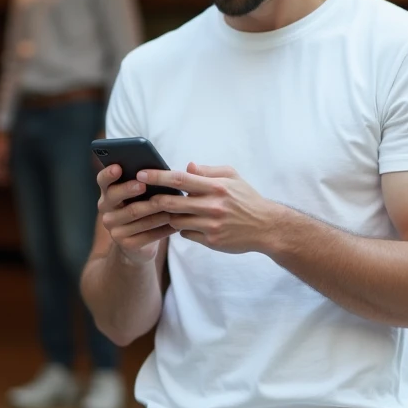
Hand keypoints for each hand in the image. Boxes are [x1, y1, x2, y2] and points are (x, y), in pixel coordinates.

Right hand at [97, 164, 171, 263]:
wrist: (139, 244)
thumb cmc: (144, 208)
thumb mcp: (141, 195)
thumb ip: (146, 181)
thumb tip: (165, 169)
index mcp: (108, 193)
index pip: (103, 180)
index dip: (108, 173)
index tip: (118, 167)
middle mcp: (106, 210)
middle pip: (115, 196)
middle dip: (129, 189)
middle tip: (143, 185)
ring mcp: (114, 229)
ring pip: (134, 214)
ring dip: (155, 208)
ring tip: (172, 203)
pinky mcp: (126, 244)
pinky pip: (146, 234)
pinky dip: (163, 228)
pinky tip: (176, 223)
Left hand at [139, 163, 280, 254]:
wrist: (266, 227)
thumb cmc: (247, 198)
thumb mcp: (232, 177)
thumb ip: (209, 171)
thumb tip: (187, 166)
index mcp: (217, 187)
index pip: (180, 179)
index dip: (158, 176)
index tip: (141, 174)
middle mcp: (213, 206)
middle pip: (172, 203)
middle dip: (153, 199)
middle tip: (142, 197)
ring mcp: (211, 225)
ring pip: (176, 220)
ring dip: (169, 215)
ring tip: (167, 209)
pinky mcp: (211, 241)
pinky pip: (186, 234)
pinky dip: (183, 228)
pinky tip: (187, 223)